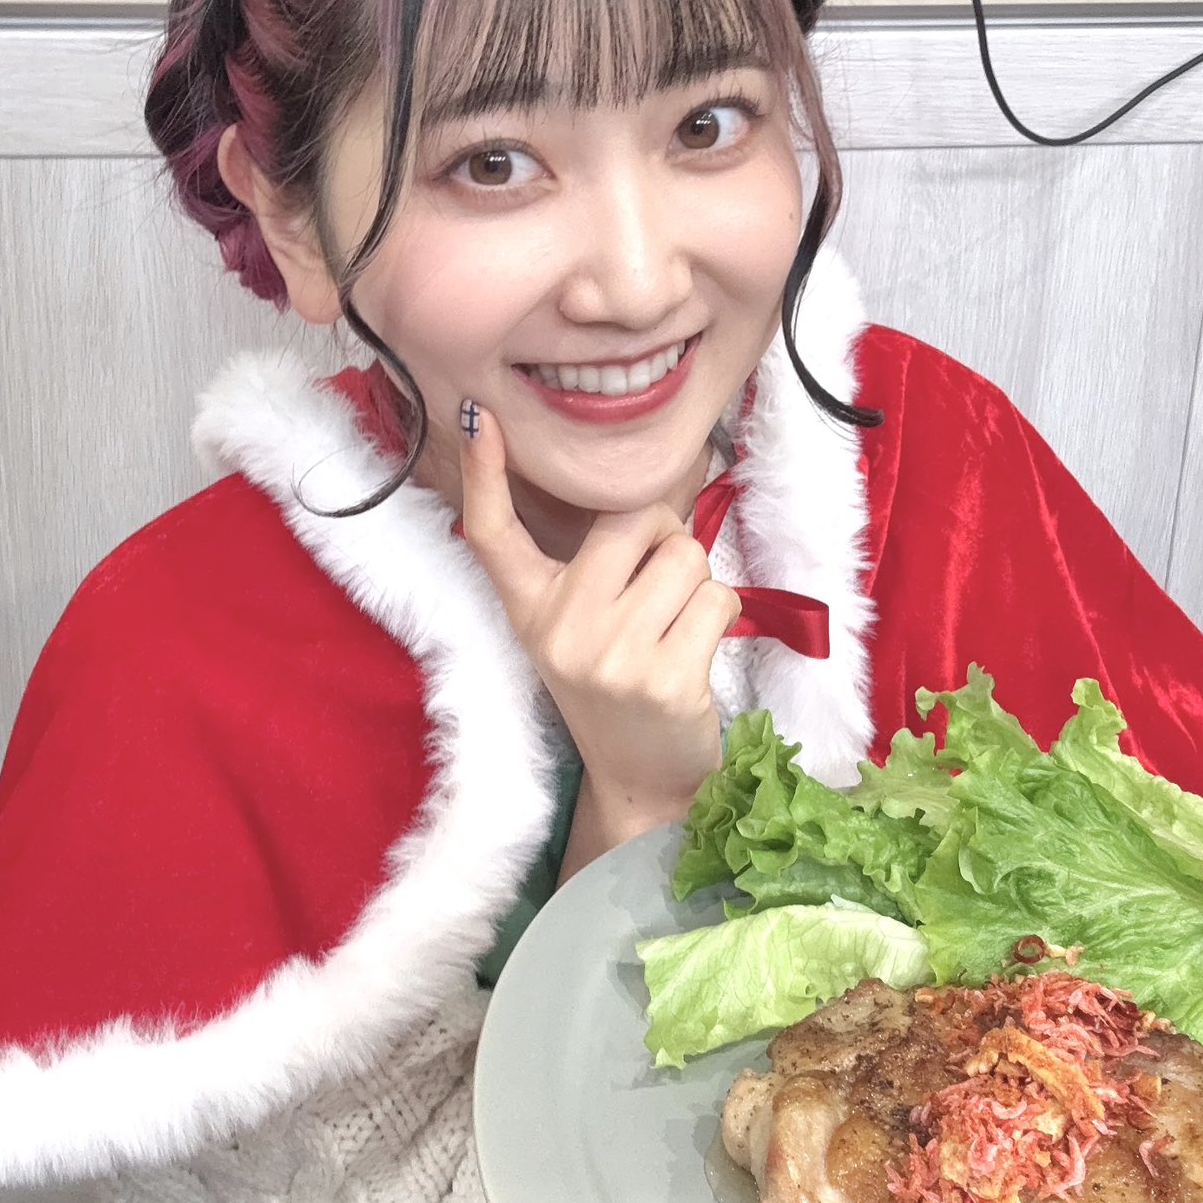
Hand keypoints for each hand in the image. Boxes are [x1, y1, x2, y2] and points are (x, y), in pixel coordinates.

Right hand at [458, 404, 739, 860]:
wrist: (644, 783)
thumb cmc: (622, 686)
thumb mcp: (580, 629)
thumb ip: (595, 567)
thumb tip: (648, 490)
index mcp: (531, 609)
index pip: (493, 534)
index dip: (484, 475)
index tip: (480, 420)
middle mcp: (560, 629)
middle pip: (634, 519)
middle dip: (664, 539)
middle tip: (657, 590)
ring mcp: (610, 655)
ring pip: (687, 556)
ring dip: (698, 585)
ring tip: (676, 630)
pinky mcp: (665, 680)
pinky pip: (718, 600)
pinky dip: (722, 619)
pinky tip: (696, 656)